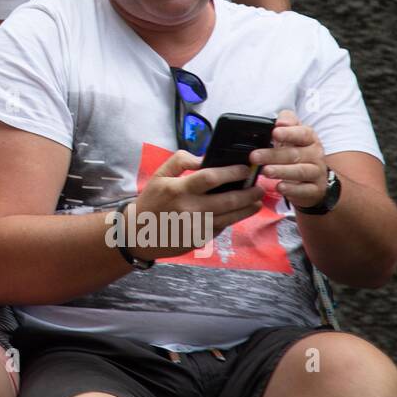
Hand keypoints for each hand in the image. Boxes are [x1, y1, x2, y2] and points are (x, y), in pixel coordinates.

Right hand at [125, 150, 265, 260]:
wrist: (138, 234)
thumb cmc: (151, 201)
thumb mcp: (159, 175)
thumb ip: (180, 161)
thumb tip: (203, 157)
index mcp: (178, 189)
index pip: (210, 177)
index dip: (231, 172)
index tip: (245, 169)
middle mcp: (189, 209)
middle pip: (227, 200)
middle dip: (248, 193)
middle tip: (259, 188)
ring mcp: (195, 226)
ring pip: (229, 217)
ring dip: (246, 209)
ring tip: (256, 202)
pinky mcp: (199, 239)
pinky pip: (220, 227)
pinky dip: (231, 220)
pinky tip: (238, 213)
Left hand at [251, 109, 329, 209]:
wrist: (318, 179)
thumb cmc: (299, 153)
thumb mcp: (294, 134)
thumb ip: (287, 122)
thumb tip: (279, 121)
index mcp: (309, 139)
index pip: (302, 133)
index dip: (289, 133)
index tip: (275, 133)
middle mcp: (315, 155)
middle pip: (294, 154)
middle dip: (273, 155)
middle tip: (255, 156)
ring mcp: (316, 173)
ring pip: (300, 171)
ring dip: (281, 171)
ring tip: (266, 171)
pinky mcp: (315, 190)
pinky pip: (304, 190)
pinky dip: (292, 189)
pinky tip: (279, 187)